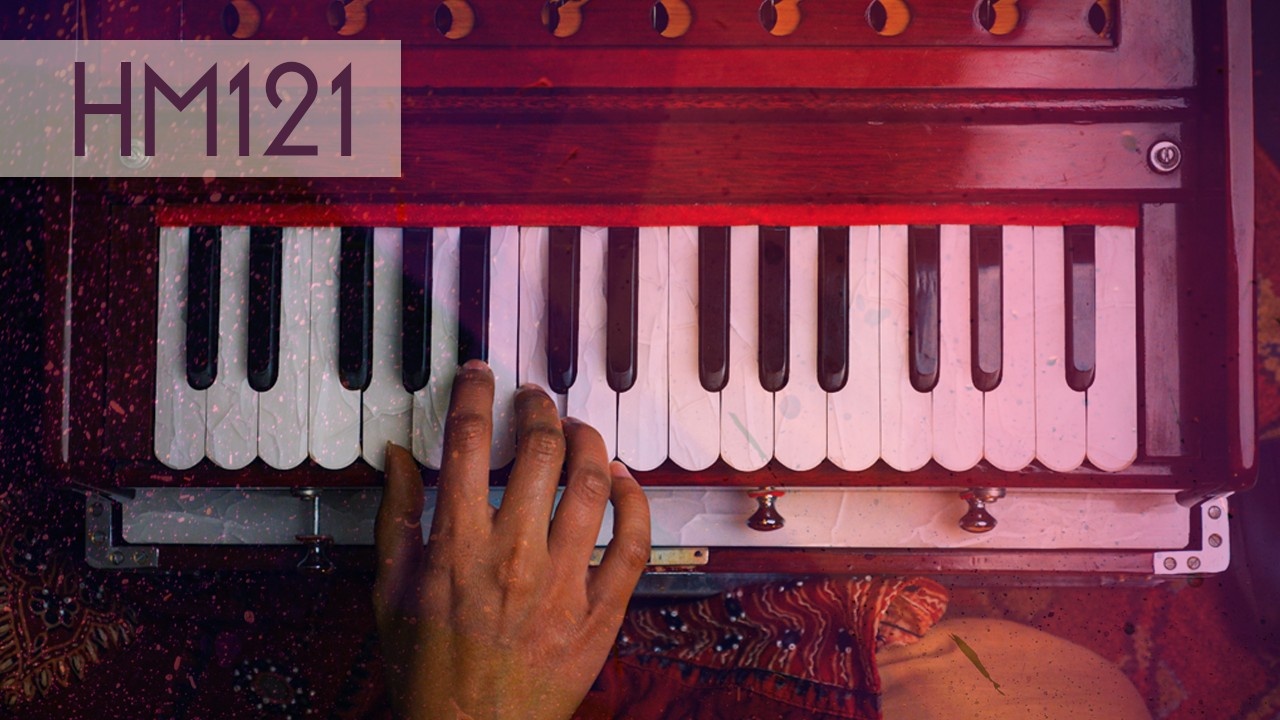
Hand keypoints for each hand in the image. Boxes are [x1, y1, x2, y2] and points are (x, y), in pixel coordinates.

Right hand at [374, 360, 651, 719]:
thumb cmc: (425, 674)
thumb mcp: (389, 594)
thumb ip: (395, 519)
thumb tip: (398, 458)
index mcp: (457, 546)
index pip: (469, 442)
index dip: (476, 395)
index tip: (482, 377)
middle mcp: (514, 555)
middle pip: (540, 451)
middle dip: (538, 409)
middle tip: (535, 399)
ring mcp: (564, 583)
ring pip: (592, 484)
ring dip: (588, 442)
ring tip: (578, 430)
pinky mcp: (600, 612)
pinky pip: (634, 543)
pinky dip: (634, 501)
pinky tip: (624, 481)